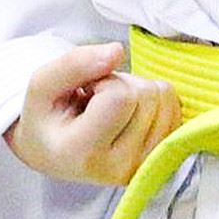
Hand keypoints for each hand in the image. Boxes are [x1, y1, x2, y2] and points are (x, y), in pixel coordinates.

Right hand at [4, 44, 182, 186]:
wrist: (54, 152)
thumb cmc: (47, 118)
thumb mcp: (42, 84)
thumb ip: (75, 63)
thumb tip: (117, 50)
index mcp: (83, 153)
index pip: (120, 96)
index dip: (104, 80)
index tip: (85, 94)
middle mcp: (118, 168)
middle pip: (147, 95)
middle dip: (122, 84)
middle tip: (96, 101)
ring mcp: (143, 166)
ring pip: (165, 98)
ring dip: (138, 91)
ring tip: (110, 108)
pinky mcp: (160, 160)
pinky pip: (176, 108)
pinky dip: (154, 100)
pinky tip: (129, 114)